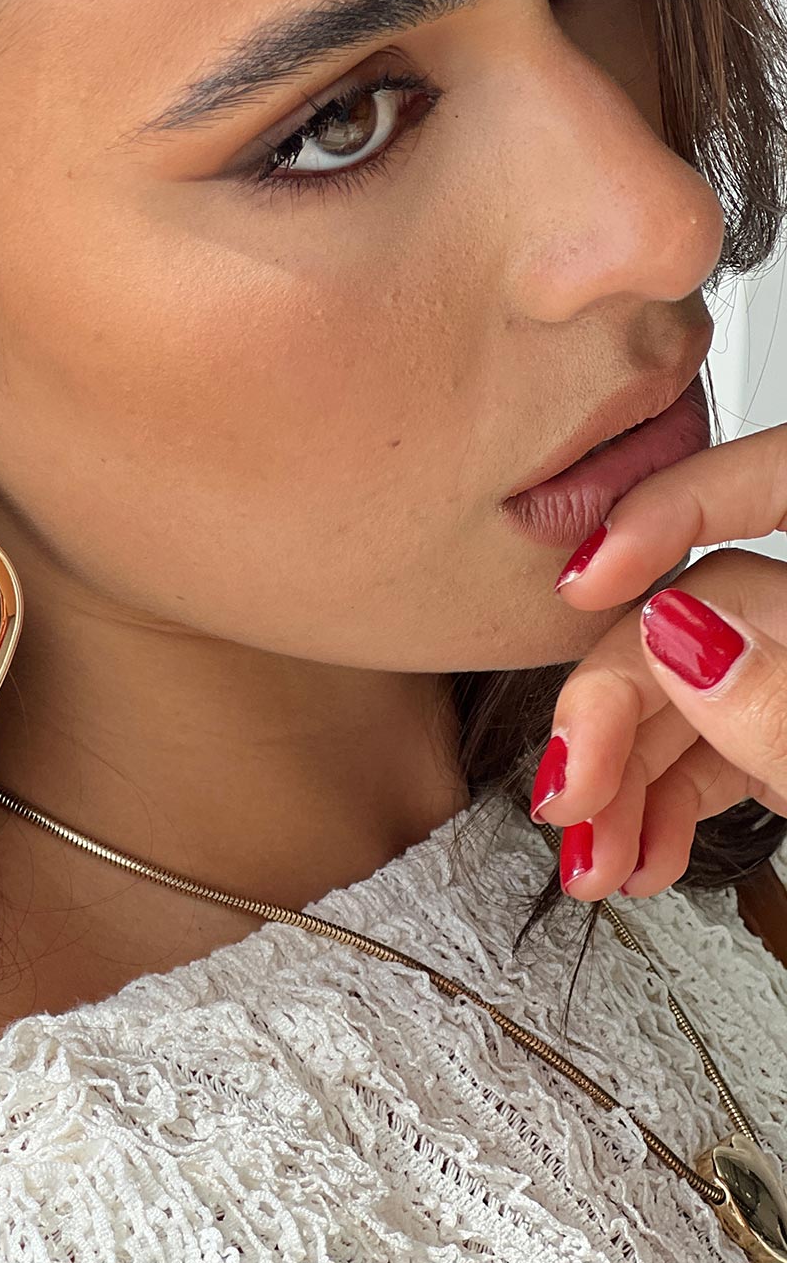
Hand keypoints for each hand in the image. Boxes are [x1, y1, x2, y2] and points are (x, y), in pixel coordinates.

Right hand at [529, 421, 786, 900]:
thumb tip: (673, 627)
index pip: (774, 475)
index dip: (669, 509)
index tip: (582, 577)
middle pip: (697, 605)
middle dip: (615, 703)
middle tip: (566, 790)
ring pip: (688, 687)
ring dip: (621, 774)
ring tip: (590, 856)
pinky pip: (714, 744)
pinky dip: (661, 799)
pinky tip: (634, 852)